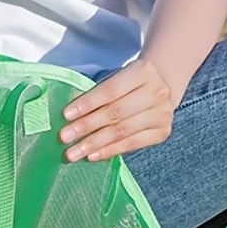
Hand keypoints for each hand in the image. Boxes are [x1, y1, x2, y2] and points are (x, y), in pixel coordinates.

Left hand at [59, 57, 174, 161]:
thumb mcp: (115, 77)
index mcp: (143, 71)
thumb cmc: (128, 83)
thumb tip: (69, 116)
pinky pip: (132, 144)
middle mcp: (157, 92)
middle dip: (86, 126)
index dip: (87, 104)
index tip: (65, 115)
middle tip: (64, 137)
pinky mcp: (162, 132)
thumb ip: (96, 92)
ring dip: (94, 143)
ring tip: (73, 153)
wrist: (160, 88)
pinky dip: (109, 151)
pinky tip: (92, 155)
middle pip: (115, 113)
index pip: (110, 90)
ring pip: (122, 131)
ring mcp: (162, 114)